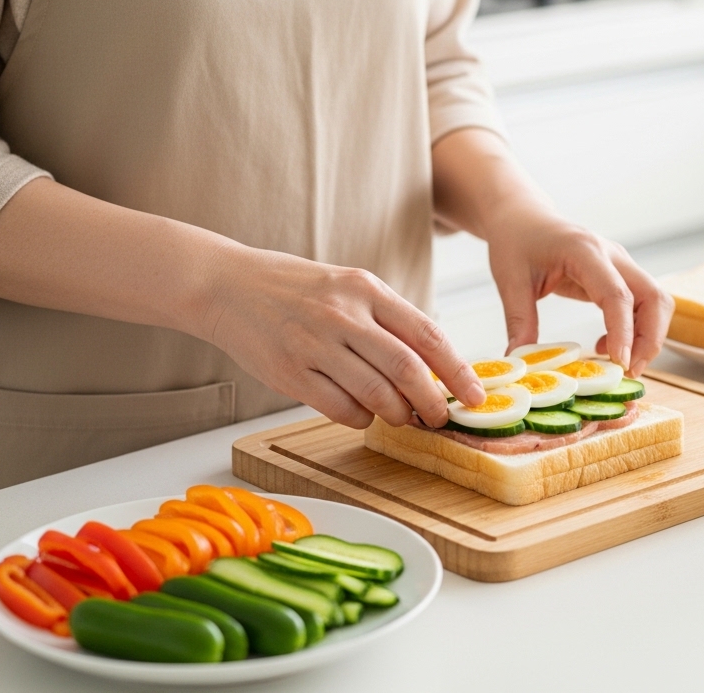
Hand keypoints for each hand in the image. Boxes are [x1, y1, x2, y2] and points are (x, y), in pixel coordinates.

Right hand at [195, 245, 484, 428]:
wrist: (228, 285)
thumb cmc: (296, 289)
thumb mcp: (348, 286)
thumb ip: (388, 320)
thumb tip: (434, 366)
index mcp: (366, 289)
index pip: (428, 335)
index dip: (458, 372)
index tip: (475, 396)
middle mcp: (343, 315)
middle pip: (407, 370)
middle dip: (432, 403)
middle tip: (439, 418)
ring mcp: (315, 345)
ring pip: (376, 394)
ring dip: (397, 414)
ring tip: (402, 416)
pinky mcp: (290, 373)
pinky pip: (340, 409)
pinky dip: (361, 418)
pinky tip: (362, 412)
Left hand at [485, 209, 673, 377]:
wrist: (523, 217)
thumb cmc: (517, 241)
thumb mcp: (509, 280)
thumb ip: (519, 320)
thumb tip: (521, 361)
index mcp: (584, 251)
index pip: (616, 293)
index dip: (623, 330)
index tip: (620, 362)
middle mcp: (611, 255)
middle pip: (653, 296)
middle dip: (650, 338)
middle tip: (629, 371)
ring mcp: (620, 264)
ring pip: (655, 302)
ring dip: (648, 337)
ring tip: (620, 364)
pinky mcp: (620, 275)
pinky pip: (642, 305)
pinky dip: (636, 330)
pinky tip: (605, 346)